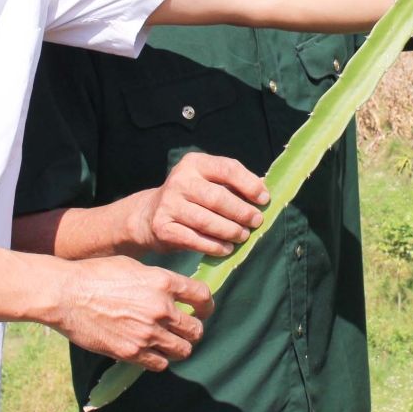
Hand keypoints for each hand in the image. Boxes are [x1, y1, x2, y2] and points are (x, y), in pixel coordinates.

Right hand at [44, 254, 214, 370]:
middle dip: (194, 329)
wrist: (67, 295)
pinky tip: (151, 352)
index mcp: (163, 282)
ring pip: (183, 350)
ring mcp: (147, 333)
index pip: (202, 296)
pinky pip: (160, 364)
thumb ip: (157, 280)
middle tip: (185, 329)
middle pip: (196, 328)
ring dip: (179, 347)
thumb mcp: (133, 267)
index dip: (206, 305)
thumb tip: (173, 290)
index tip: (201, 310)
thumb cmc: (96, 274)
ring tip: (170, 343)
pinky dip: (160, 359)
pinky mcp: (132, 352)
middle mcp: (161, 308)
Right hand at [128, 152, 268, 257]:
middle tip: (256, 221)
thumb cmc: (189, 197)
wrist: (149, 215)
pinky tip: (226, 248)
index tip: (264, 199)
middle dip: (242, 212)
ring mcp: (169, 204)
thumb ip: (232, 184)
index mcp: (195, 163)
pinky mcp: (163, 227)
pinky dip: (214, 246)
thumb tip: (264, 191)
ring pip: (207, 221)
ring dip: (230, 231)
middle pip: (218, 198)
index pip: (227, 168)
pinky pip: (195, 239)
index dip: (249, 184)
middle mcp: (180, 180)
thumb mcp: (207, 181)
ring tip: (243, 236)